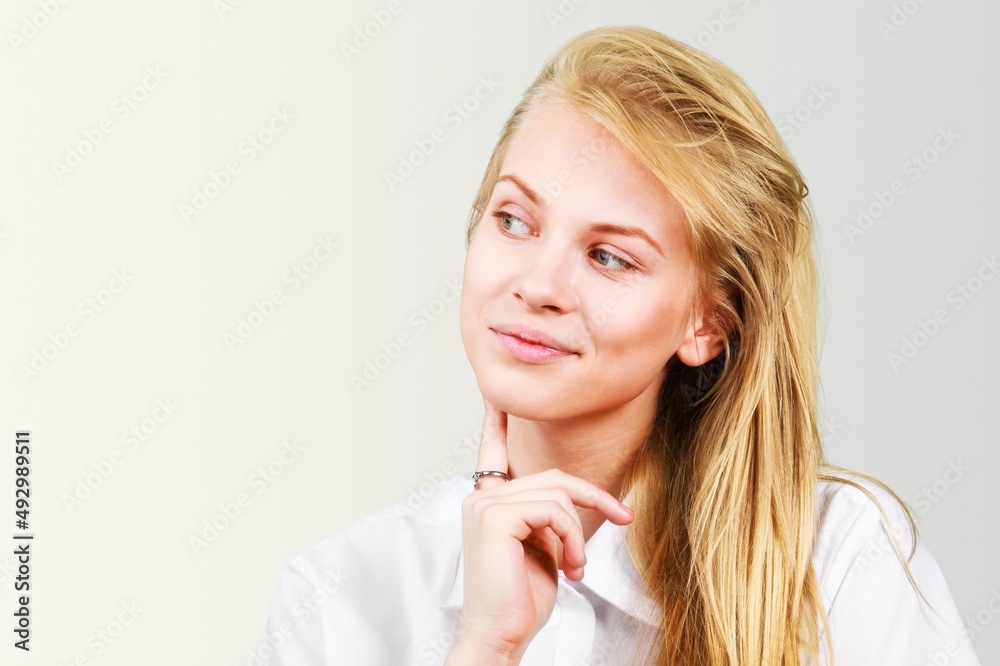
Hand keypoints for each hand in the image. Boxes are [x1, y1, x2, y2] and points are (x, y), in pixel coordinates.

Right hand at [446, 399, 634, 663]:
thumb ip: (547, 518)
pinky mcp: (496, 518)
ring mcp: (485, 506)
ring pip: (558, 494)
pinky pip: (554, 510)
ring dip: (579, 534)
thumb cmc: (519, 600)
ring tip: (576, 566)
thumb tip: (570, 500)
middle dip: (594, 498)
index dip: (497, 420)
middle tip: (622, 516)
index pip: (493, 451)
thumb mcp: (542, 549)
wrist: (501, 635)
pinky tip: (569, 567)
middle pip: (552, 477)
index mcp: (487, 503)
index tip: (497, 395)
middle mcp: (480, 498)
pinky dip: (572, 539)